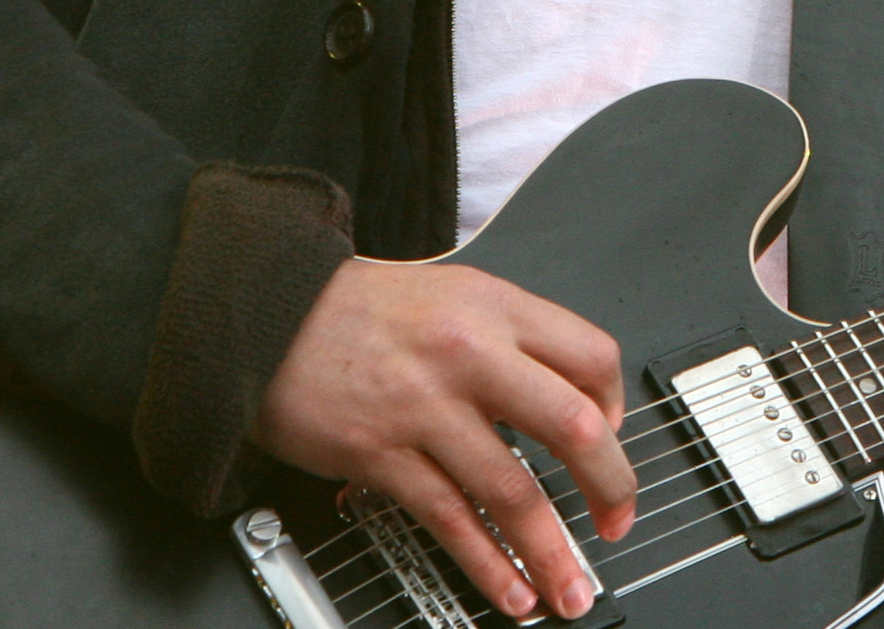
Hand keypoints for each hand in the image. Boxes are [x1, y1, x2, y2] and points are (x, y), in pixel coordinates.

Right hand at [253, 257, 635, 619]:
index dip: (616, 407)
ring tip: (571, 589)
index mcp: (494, 307)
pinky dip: (487, 563)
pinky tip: (510, 586)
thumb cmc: (357, 309)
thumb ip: (509, 339)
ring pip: (512, 491)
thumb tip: (568, 402)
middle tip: (618, 522)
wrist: (265, 311)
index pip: (591, 357)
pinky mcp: (380, 452)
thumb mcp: (450, 295)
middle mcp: (468, 353)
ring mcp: (424, 406)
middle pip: (573, 426)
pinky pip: (450, 519)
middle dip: (611, 487)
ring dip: (552, 551)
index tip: (613, 442)